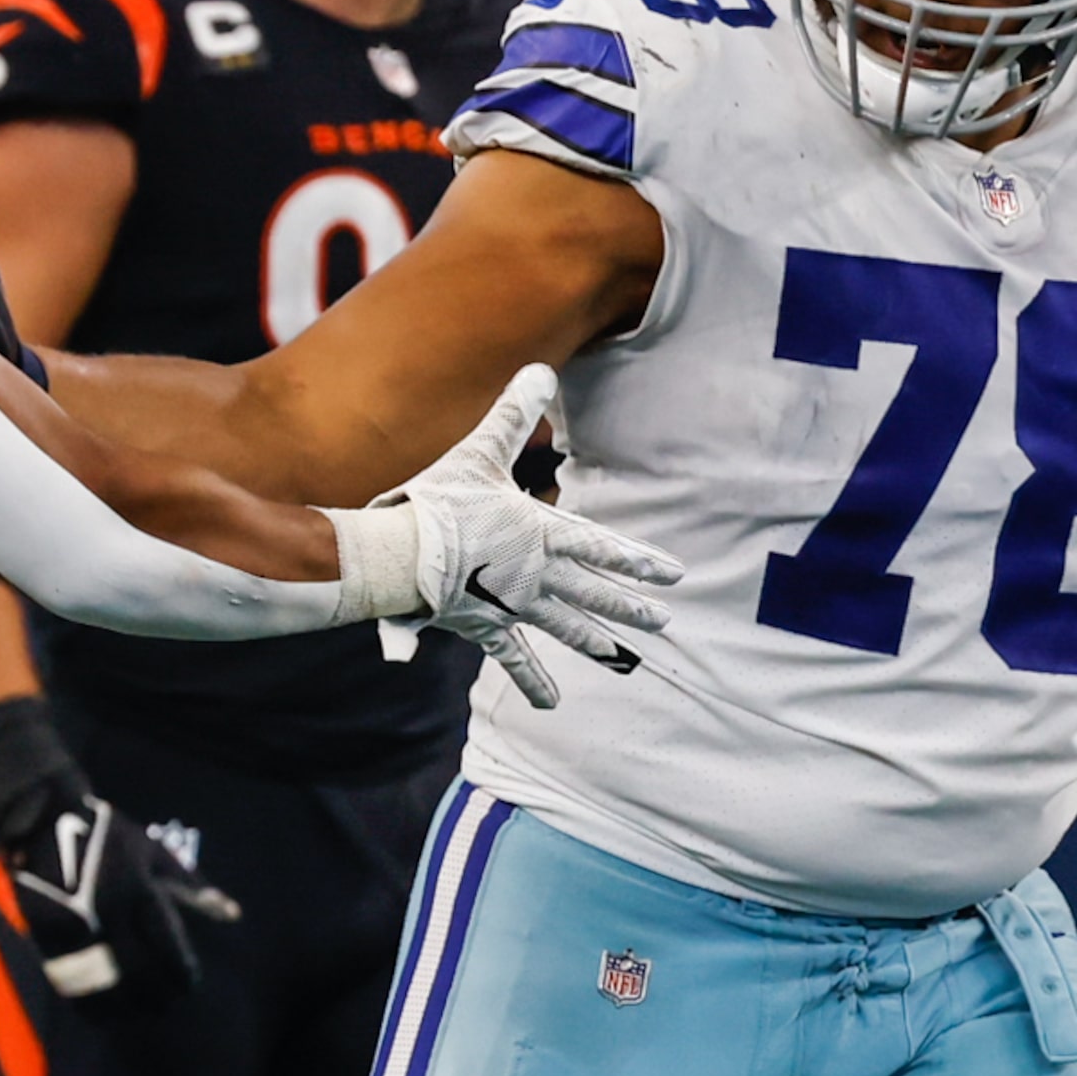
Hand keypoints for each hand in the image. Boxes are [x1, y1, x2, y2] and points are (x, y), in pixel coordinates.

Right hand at [0, 696, 237, 1007]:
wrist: (44, 821)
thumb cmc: (108, 835)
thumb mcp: (153, 850)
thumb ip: (192, 885)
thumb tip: (232, 914)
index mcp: (137, 890)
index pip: (166, 947)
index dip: (181, 973)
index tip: (190, 982)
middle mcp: (108, 914)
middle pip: (139, 972)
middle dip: (158, 993)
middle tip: (169, 1001)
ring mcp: (75, 929)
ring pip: (105, 985)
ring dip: (128, 1006)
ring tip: (143, 1010)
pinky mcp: (47, 939)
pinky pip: (72, 984)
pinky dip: (91, 1004)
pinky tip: (107, 1011)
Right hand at [378, 364, 680, 707]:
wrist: (403, 555)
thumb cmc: (439, 501)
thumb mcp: (480, 450)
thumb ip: (512, 414)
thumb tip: (541, 369)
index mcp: (542, 533)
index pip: (602, 546)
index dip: (638, 560)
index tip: (674, 574)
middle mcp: (538, 575)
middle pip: (594, 592)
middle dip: (631, 606)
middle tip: (665, 620)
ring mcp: (514, 605)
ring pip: (565, 626)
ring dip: (596, 642)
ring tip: (626, 658)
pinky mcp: (486, 626)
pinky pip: (514, 659)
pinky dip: (532, 681)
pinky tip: (551, 705)